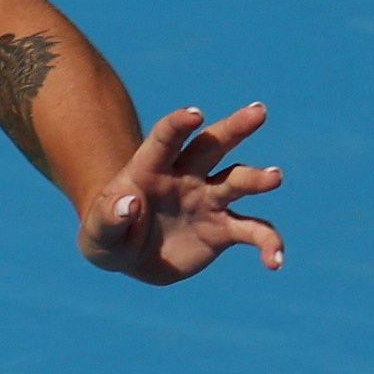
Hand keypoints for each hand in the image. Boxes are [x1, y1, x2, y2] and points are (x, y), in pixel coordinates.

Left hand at [84, 102, 283, 282]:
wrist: (129, 255)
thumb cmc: (108, 234)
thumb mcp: (98, 231)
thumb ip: (109, 216)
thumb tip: (128, 202)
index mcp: (152, 168)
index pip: (166, 138)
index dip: (179, 125)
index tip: (194, 115)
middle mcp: (186, 177)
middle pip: (213, 145)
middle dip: (235, 128)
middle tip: (257, 112)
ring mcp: (208, 200)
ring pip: (238, 181)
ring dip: (258, 178)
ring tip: (274, 177)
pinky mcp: (223, 230)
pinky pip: (253, 231)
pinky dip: (268, 243)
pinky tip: (275, 262)